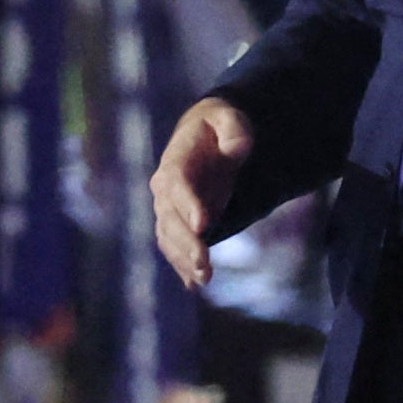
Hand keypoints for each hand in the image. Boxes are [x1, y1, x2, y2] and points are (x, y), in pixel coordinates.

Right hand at [149, 99, 258, 291]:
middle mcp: (165, 188)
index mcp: (175, 160)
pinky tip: (194, 284)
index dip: (188, 204)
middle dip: (185, 242)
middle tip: (204, 263)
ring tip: (203, 279)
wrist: (204, 139)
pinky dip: (182, 266)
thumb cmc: (217, 127)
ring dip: (183, 260)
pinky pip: (175, 247)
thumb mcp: (228, 118)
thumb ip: (233, 130)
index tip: (203, 225)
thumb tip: (237, 149)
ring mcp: (169, 208)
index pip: (176, 183)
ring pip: (169, 238)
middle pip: (169, 218)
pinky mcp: (179, 223)